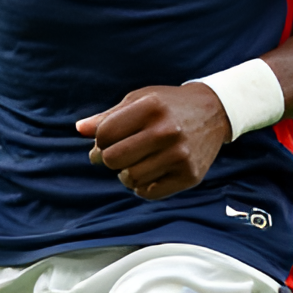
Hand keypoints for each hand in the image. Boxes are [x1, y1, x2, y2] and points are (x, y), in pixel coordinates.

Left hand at [75, 83, 230, 200]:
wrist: (212, 111)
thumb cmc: (168, 105)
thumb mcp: (139, 99)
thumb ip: (108, 116)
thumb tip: (79, 129)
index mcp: (150, 107)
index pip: (105, 134)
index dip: (99, 140)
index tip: (107, 139)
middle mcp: (166, 131)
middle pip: (113, 159)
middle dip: (109, 159)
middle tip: (117, 153)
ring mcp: (180, 155)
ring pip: (130, 179)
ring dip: (125, 174)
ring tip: (134, 162)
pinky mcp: (190, 176)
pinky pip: (149, 193)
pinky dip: (141, 186)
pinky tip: (148, 171)